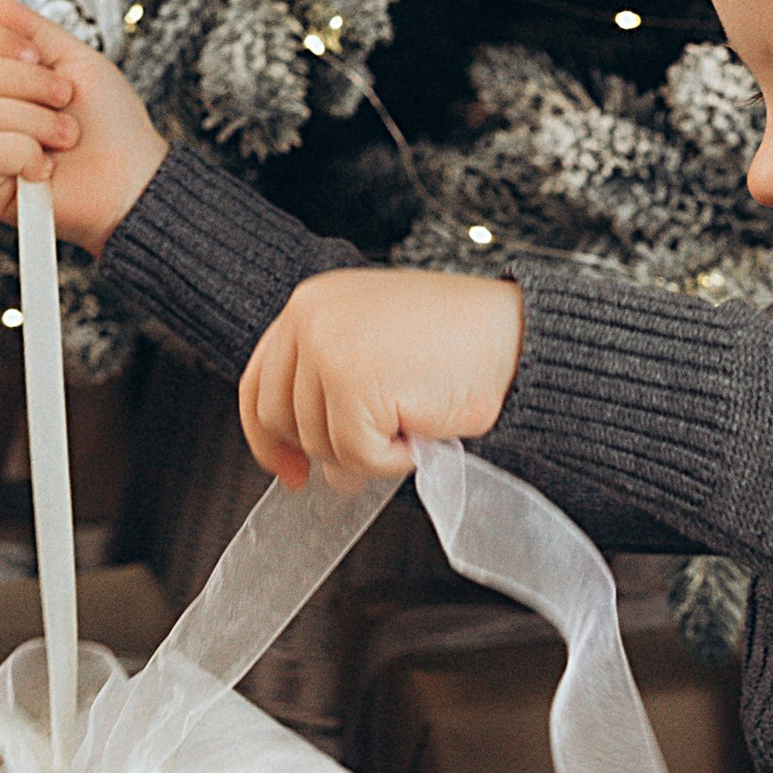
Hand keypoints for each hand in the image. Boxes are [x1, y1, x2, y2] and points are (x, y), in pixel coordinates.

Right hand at [0, 0, 168, 251]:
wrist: (135, 177)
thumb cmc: (113, 125)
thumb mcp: (78, 61)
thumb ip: (35, 30)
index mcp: (5, 80)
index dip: (0, 43)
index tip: (40, 57)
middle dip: (30, 84)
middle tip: (66, 100)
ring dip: (38, 122)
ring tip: (67, 138)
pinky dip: (24, 154)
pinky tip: (46, 167)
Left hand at [241, 267, 526, 486]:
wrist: (514, 337)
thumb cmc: (461, 342)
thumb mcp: (377, 349)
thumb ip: (334, 393)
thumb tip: (316, 464)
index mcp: (312, 303)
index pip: (258, 382)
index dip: (267, 436)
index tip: (288, 469)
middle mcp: (311, 318)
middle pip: (280, 418)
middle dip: (326, 447)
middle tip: (376, 448)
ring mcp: (327, 348)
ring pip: (317, 441)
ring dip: (368, 450)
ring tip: (412, 419)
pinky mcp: (352, 383)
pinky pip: (355, 454)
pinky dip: (390, 459)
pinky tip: (420, 429)